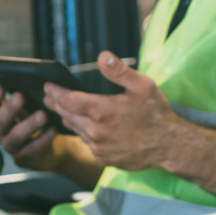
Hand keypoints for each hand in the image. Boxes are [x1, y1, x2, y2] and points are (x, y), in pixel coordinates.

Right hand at [0, 87, 64, 172]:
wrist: (54, 146)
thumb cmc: (41, 121)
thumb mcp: (34, 106)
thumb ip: (31, 95)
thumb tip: (38, 81)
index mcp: (0, 115)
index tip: (1, 88)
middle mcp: (1, 131)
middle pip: (0, 119)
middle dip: (10, 108)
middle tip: (20, 97)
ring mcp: (10, 146)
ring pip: (15, 136)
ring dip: (29, 124)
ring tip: (43, 115)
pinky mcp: (22, 158)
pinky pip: (31, 149)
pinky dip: (43, 139)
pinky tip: (52, 130)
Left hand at [42, 51, 179, 171]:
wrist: (168, 145)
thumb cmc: (156, 113)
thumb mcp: (142, 85)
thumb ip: (119, 71)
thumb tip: (102, 56)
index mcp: (101, 110)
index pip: (67, 100)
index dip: (54, 92)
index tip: (47, 87)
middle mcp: (95, 130)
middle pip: (66, 115)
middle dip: (56, 104)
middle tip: (49, 97)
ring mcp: (98, 146)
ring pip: (76, 130)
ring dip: (70, 119)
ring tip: (65, 110)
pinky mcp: (103, 158)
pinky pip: (88, 144)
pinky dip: (85, 135)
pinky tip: (89, 128)